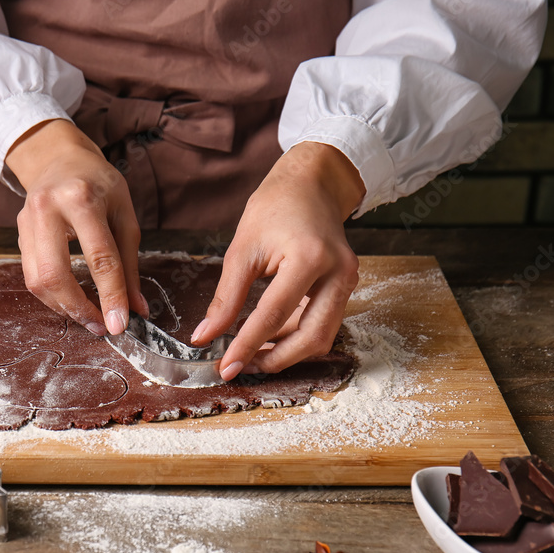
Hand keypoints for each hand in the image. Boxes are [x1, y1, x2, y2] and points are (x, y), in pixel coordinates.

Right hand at [6, 119, 147, 335]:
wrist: (58, 157)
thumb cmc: (98, 183)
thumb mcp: (124, 214)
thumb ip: (129, 263)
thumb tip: (136, 308)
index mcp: (81, 198)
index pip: (99, 258)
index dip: (111, 296)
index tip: (121, 323)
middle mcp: (47, 209)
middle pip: (55, 274)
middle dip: (78, 309)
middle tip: (101, 327)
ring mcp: (26, 221)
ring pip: (37, 281)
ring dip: (63, 307)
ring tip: (88, 317)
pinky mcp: (18, 233)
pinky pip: (31, 275)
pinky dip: (53, 295)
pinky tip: (71, 300)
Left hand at [190, 142, 364, 380]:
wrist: (311, 184)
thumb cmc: (275, 208)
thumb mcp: (242, 250)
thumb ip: (225, 298)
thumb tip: (205, 336)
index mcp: (309, 257)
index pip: (274, 315)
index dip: (247, 346)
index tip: (226, 367)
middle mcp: (338, 273)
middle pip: (312, 337)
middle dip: (276, 359)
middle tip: (242, 367)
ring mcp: (348, 281)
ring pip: (322, 336)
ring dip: (287, 351)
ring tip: (251, 354)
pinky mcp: (346, 286)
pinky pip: (323, 323)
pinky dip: (296, 336)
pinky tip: (269, 336)